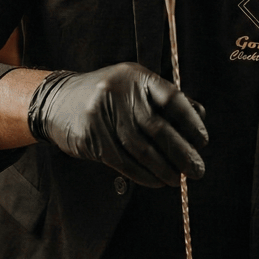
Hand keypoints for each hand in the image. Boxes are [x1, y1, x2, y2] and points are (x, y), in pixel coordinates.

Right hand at [26, 62, 207, 186]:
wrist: (56, 100)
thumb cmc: (107, 97)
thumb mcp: (134, 88)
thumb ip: (164, 101)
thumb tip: (199, 119)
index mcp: (136, 76)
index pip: (172, 98)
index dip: (191, 121)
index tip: (202, 142)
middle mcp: (120, 92)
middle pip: (158, 128)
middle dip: (181, 152)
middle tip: (197, 170)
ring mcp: (102, 114)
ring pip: (140, 149)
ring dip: (163, 168)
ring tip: (177, 180)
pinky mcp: (91, 136)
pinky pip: (122, 161)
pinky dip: (143, 175)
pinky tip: (156, 181)